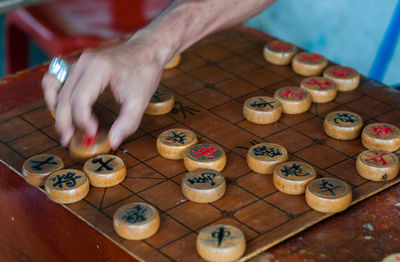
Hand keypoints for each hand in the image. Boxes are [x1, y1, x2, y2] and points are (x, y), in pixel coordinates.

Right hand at [42, 34, 167, 148]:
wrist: (147, 50)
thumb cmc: (144, 72)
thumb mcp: (140, 100)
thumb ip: (127, 123)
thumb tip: (112, 142)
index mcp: (99, 68)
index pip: (80, 100)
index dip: (83, 121)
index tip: (93, 134)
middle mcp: (84, 62)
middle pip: (63, 96)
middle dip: (64, 122)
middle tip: (69, 139)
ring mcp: (78, 61)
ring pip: (53, 86)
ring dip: (55, 108)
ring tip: (64, 126)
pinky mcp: (78, 64)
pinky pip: (55, 78)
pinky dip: (55, 94)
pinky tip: (62, 109)